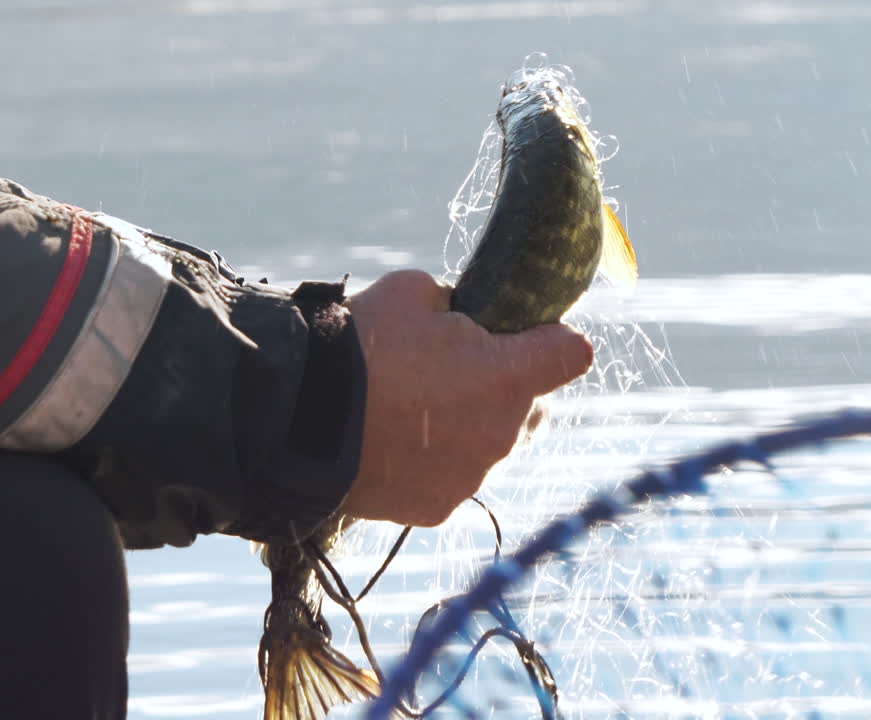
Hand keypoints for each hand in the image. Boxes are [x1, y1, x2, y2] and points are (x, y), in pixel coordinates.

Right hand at [342, 270, 592, 526]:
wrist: (299, 419)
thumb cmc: (358, 346)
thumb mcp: (410, 292)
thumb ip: (453, 306)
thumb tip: (457, 319)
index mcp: (508, 376)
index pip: (571, 354)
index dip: (550, 340)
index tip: (527, 336)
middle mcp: (503, 433)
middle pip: (527, 405)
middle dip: (498, 387)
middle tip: (443, 373)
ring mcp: (471, 476)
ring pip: (486, 444)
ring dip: (463, 428)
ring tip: (408, 413)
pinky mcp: (438, 507)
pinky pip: (450, 478)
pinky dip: (431, 464)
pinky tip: (392, 445)